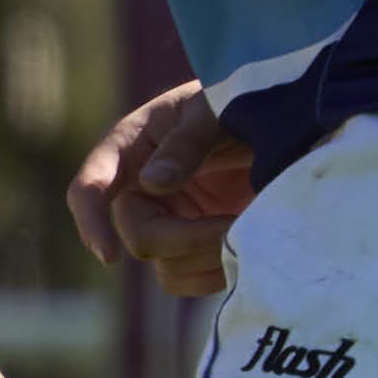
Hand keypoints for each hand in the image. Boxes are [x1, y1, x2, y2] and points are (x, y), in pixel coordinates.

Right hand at [67, 82, 252, 297]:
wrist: (287, 122)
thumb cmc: (244, 98)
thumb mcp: (217, 109)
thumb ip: (188, 142)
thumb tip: (152, 184)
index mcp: (132, 147)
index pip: (91, 189)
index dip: (92, 222)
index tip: (109, 257)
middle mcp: (140, 188)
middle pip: (140, 237)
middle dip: (189, 239)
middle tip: (239, 225)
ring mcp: (166, 220)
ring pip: (165, 266)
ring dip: (208, 258)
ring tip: (251, 231)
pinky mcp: (192, 244)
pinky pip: (187, 279)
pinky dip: (214, 275)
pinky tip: (245, 254)